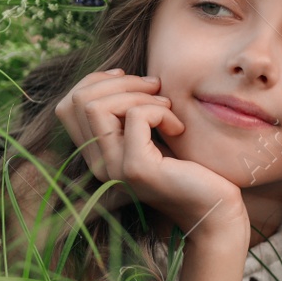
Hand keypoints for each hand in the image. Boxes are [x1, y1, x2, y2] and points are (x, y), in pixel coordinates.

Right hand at [54, 67, 242, 237]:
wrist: (214, 207)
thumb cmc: (189, 165)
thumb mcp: (150, 131)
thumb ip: (127, 109)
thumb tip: (117, 73)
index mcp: (97, 153)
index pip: (67, 105)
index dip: (96, 81)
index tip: (134, 81)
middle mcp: (98, 163)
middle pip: (79, 100)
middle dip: (121, 82)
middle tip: (156, 91)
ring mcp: (113, 168)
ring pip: (98, 106)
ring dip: (139, 94)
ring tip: (167, 107)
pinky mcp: (135, 169)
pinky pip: (135, 116)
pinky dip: (160, 110)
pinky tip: (178, 128)